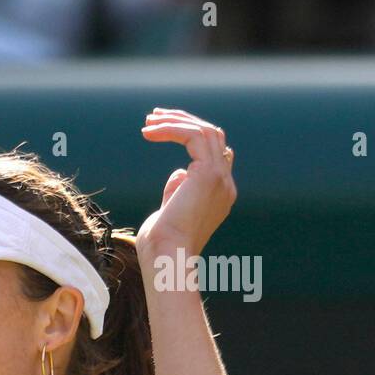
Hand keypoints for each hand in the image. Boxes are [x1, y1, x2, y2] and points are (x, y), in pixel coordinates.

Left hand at [136, 107, 236, 259]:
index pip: (216, 154)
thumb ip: (177, 191)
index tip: (161, 130)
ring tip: (148, 121)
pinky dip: (172, 129)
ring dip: (176, 121)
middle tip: (154, 117)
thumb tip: (179, 173)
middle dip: (184, 122)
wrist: (166, 257)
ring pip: (206, 132)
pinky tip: (149, 132)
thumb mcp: (170, 212)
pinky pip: (194, 135)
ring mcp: (221, 178)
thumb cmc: (160, 245)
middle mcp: (225, 184)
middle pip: (213, 138)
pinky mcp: (208, 174)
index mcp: (219, 194)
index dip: (192, 137)